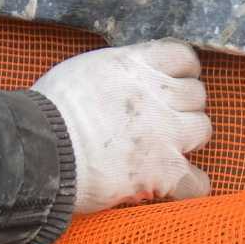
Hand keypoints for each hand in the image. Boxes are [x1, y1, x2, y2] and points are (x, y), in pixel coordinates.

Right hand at [32, 39, 212, 213]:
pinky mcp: (164, 171)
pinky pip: (198, 182)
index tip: (170, 83)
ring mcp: (166, 133)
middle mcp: (159, 95)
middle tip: (159, 122)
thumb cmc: (49, 111)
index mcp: (137, 66)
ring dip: (187, 139)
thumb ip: (115, 73)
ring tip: (163, 150)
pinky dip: (190, 186)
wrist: (42, 150)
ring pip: (203, 130)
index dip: (181, 71)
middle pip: (196, 95)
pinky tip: (173, 186)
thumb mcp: (83, 70)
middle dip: (181, 107)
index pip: (183, 57)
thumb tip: (122, 81)